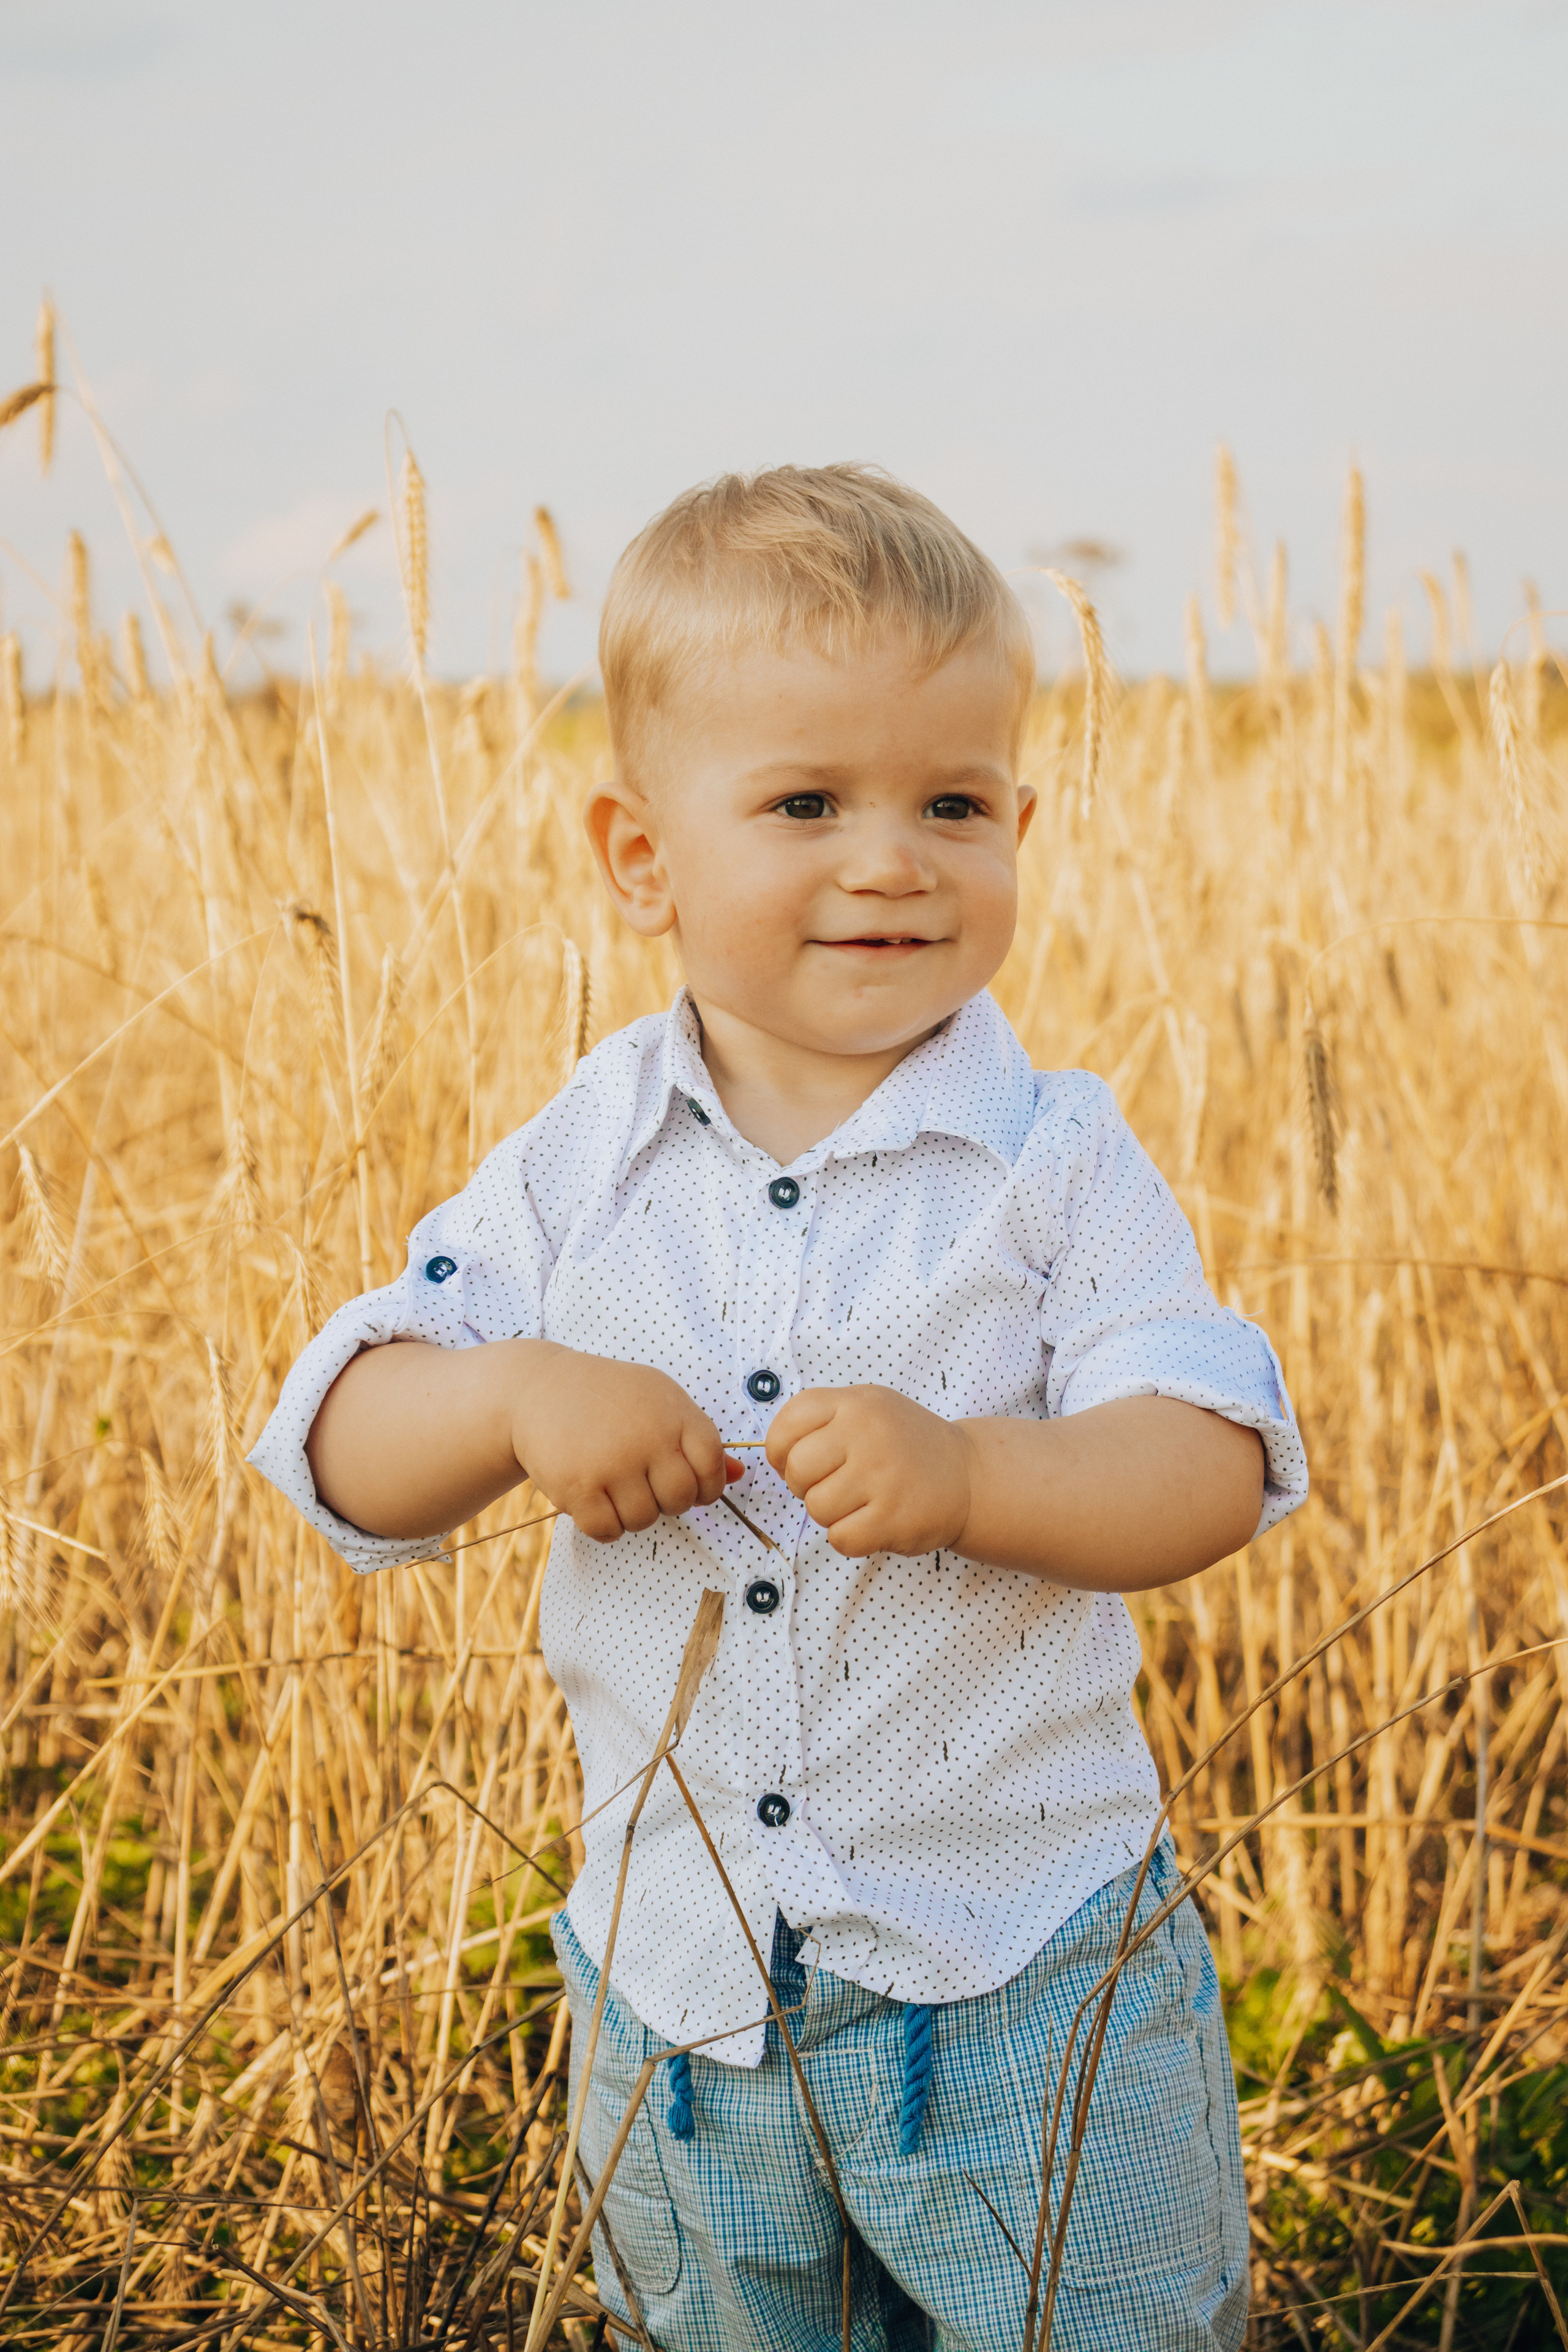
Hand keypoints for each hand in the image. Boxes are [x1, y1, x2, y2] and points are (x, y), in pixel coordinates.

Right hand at [513, 1345, 737, 1542]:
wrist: (539, 1388)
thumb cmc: (607, 1396)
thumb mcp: (659, 1400)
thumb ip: (696, 1438)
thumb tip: (737, 1475)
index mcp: (675, 1413)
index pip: (711, 1467)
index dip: (706, 1486)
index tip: (688, 1485)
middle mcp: (648, 1437)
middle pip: (680, 1499)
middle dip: (668, 1502)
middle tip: (645, 1486)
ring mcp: (613, 1462)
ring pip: (644, 1519)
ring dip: (632, 1514)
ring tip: (615, 1487)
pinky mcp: (578, 1486)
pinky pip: (607, 1530)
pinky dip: (604, 1526)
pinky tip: (595, 1503)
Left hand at [765, 1384, 973, 1557]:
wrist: (969, 1476)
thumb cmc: (905, 1445)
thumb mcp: (868, 1408)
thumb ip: (821, 1419)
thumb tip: (775, 1455)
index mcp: (855, 1403)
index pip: (786, 1426)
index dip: (781, 1452)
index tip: (800, 1461)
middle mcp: (867, 1434)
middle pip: (798, 1470)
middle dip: (805, 1486)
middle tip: (832, 1485)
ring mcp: (882, 1476)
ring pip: (817, 1508)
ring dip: (831, 1514)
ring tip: (859, 1502)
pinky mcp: (893, 1518)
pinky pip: (840, 1538)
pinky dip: (850, 1538)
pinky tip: (872, 1522)